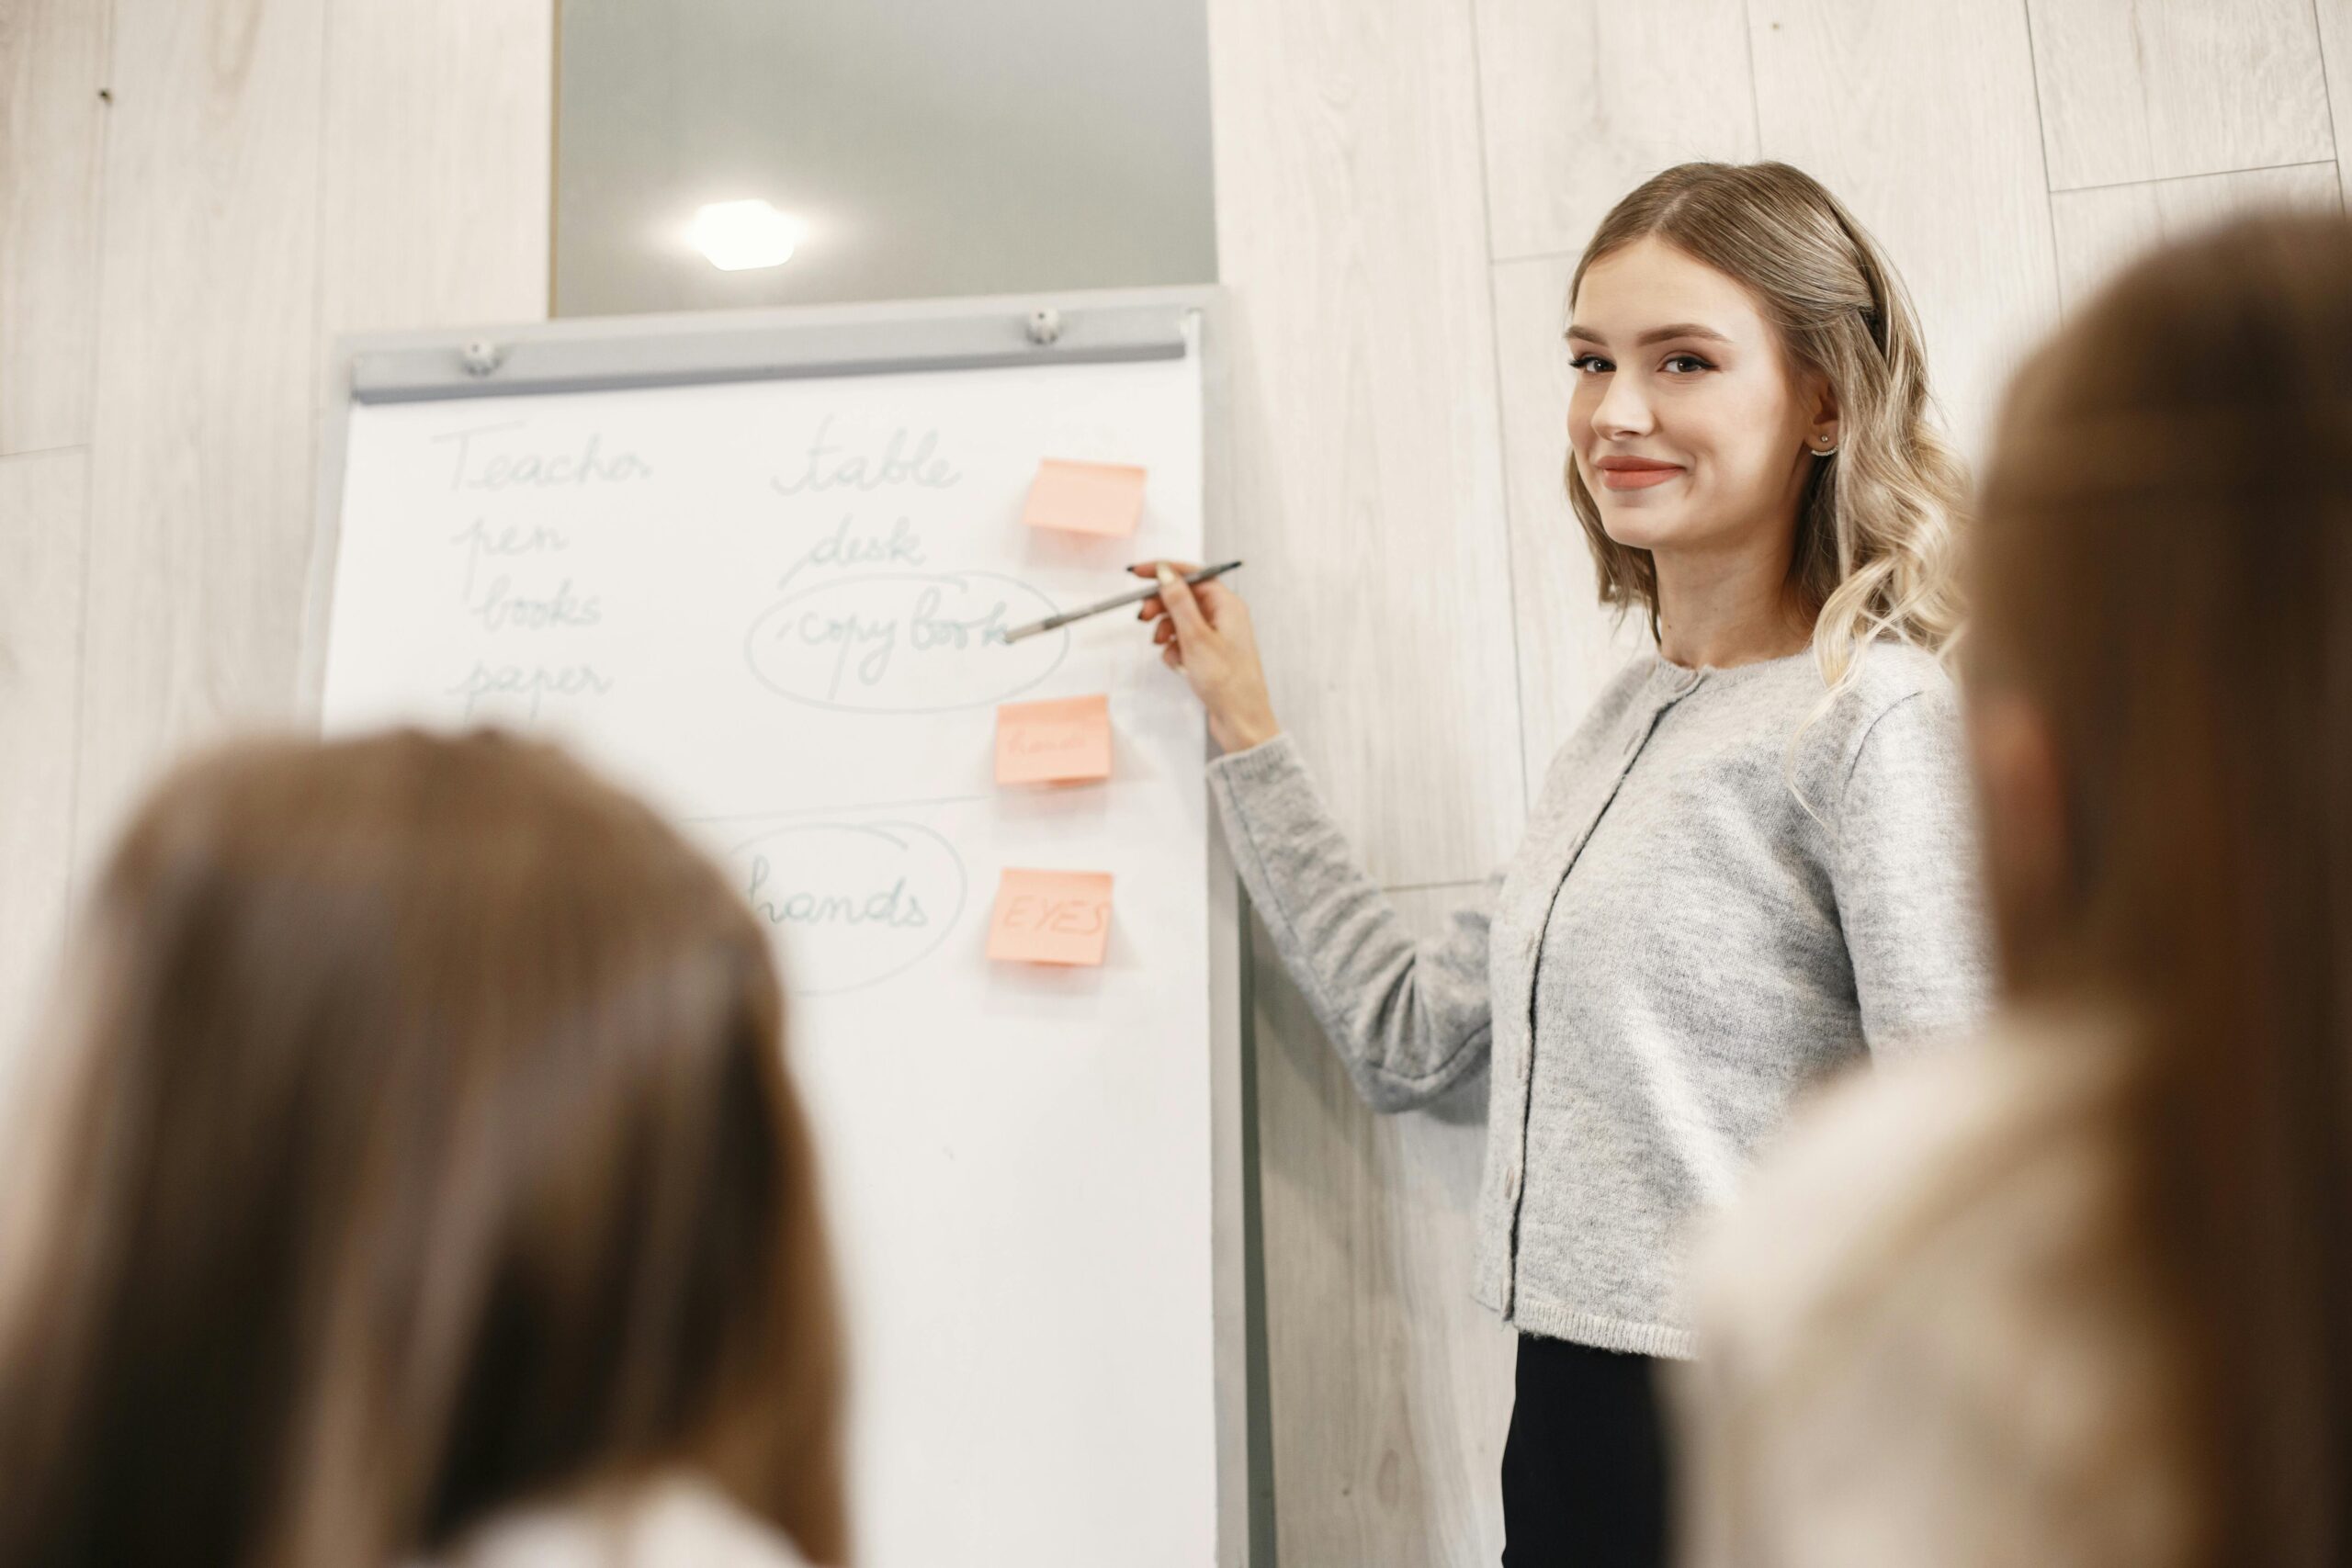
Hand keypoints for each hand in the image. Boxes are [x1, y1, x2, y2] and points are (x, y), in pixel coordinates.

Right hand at [1133, 561, 1282, 754]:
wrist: (1241, 720)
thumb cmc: (1227, 681)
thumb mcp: (1195, 637)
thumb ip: (1178, 601)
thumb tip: (1165, 572)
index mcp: (1227, 605)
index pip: (1193, 575)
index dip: (1164, 571)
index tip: (1138, 574)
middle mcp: (1224, 616)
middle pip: (1184, 597)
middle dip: (1161, 606)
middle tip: (1143, 617)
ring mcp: (1217, 636)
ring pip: (1181, 620)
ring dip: (1166, 630)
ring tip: (1162, 645)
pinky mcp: (1210, 655)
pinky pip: (1184, 642)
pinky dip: (1175, 650)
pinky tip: (1178, 664)